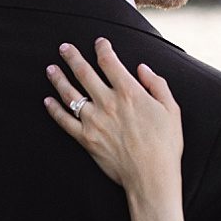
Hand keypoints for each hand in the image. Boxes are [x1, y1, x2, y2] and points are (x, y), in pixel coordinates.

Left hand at [42, 38, 182, 200]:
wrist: (151, 177)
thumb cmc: (165, 145)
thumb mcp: (172, 110)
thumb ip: (157, 85)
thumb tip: (142, 69)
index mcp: (129, 92)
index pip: (109, 62)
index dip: (102, 49)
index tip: (99, 42)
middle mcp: (107, 102)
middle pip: (84, 73)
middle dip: (72, 57)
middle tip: (64, 48)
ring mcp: (93, 121)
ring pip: (70, 94)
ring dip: (58, 79)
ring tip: (50, 69)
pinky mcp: (85, 139)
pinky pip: (64, 121)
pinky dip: (54, 110)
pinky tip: (47, 101)